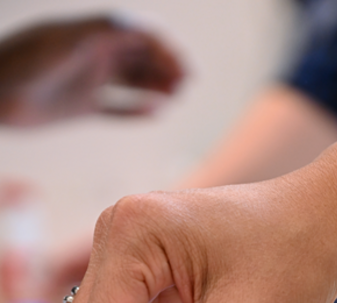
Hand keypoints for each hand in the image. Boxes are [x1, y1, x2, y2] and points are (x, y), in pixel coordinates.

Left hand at [0, 15, 184, 125]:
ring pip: (133, 82)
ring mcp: (89, 81)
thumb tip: (138, 26)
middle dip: (166, 66)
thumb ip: (99, 31)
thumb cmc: (22, 63)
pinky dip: (136, 111)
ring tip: (176, 97)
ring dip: (157, 86)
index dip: (163, 47)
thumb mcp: (62, 42)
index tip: (181, 66)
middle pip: (140, 57)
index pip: (137, 35)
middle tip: (186, 83)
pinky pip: (116, 108)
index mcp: (92, 35)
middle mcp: (94, 55)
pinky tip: (157, 113)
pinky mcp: (82, 107)